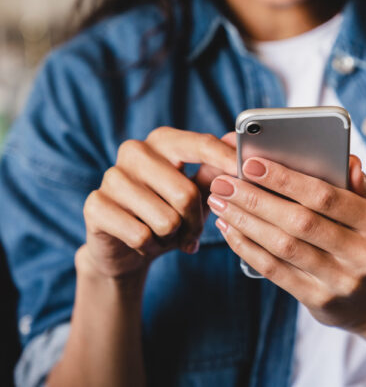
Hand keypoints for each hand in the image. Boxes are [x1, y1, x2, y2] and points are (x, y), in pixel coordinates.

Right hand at [80, 128, 236, 279]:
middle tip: (192, 233)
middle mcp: (135, 151)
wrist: (125, 247)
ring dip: (172, 237)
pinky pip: (141, 235)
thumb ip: (216, 170)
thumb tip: (237, 143)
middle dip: (195, 222)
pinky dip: (150, 247)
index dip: (226, 160)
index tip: (247, 172)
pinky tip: (144, 242)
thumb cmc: (168, 212)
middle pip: (186, 193)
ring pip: (165, 219)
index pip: (201, 144)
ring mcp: (112, 176)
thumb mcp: (197, 192)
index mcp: (163, 141)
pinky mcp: (95, 205)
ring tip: (165, 235)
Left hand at [207, 155, 365, 333]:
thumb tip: (348, 161)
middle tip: (224, 183)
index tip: (251, 164)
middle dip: (256, 199)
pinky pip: (275, 270)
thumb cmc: (359, 240)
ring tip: (220, 202)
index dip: (286, 179)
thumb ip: (355, 185)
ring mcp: (341, 281)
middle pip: (300, 222)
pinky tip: (229, 229)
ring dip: (245, 222)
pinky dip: (247, 247)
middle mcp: (363, 254)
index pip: (326, 196)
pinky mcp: (319, 300)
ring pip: (283, 247)